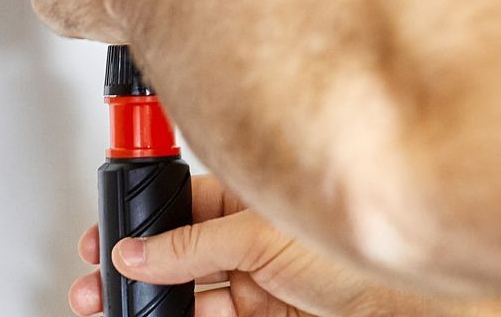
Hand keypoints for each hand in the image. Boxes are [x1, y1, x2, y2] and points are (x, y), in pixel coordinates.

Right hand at [69, 176, 426, 316]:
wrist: (402, 304)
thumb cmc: (356, 248)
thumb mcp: (259, 237)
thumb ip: (194, 244)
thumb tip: (136, 250)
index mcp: (254, 195)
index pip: (183, 203)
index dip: (144, 221)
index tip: (106, 237)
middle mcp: (255, 235)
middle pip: (181, 251)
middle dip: (137, 267)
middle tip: (98, 281)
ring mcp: (261, 279)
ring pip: (192, 291)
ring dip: (153, 300)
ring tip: (119, 307)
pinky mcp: (268, 315)